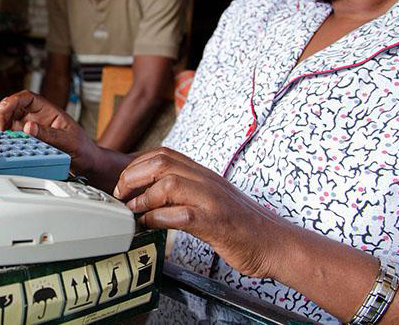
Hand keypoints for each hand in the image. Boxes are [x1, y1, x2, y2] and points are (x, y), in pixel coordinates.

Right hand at [0, 90, 98, 174]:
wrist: (86, 163)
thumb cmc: (82, 148)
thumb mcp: (70, 141)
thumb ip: (50, 135)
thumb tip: (29, 128)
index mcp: (46, 109)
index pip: (25, 98)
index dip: (12, 101)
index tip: (3, 111)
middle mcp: (33, 116)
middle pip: (9, 109)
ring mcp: (26, 129)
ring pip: (4, 123)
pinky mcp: (22, 142)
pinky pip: (6, 138)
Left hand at [113, 148, 291, 278]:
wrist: (277, 244)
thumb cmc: (242, 227)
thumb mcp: (210, 201)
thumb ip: (185, 195)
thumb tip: (150, 198)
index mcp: (204, 175)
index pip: (164, 154)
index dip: (137, 165)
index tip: (124, 183)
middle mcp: (207, 182)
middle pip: (161, 162)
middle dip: (133, 176)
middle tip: (122, 195)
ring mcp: (213, 201)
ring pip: (169, 183)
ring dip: (144, 198)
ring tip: (134, 211)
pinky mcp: (217, 223)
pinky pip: (182, 215)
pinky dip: (158, 219)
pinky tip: (150, 226)